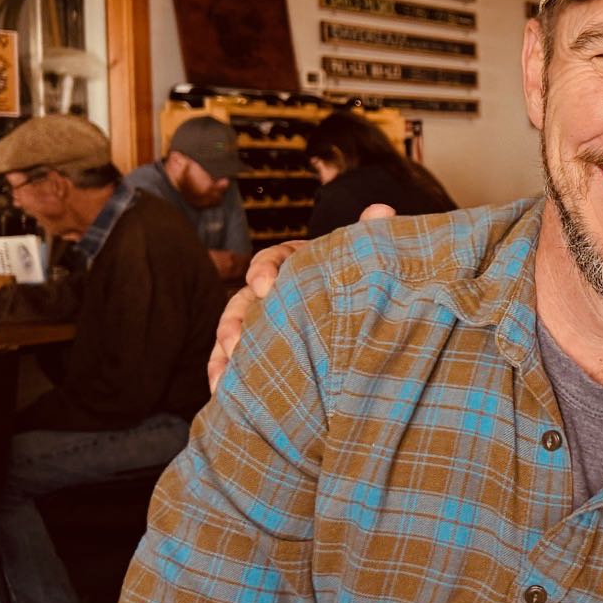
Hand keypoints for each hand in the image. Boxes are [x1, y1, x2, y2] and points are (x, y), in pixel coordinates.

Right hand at [205, 204, 398, 394]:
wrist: (370, 312)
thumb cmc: (362, 280)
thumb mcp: (365, 259)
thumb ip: (370, 236)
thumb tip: (382, 210)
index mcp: (293, 263)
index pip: (271, 260)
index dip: (264, 271)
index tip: (266, 287)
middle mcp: (270, 292)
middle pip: (242, 302)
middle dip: (235, 322)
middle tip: (236, 342)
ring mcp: (262, 323)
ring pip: (232, 335)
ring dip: (222, 354)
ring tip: (222, 377)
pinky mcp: (260, 352)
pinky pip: (234, 363)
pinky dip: (223, 376)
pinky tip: (220, 393)